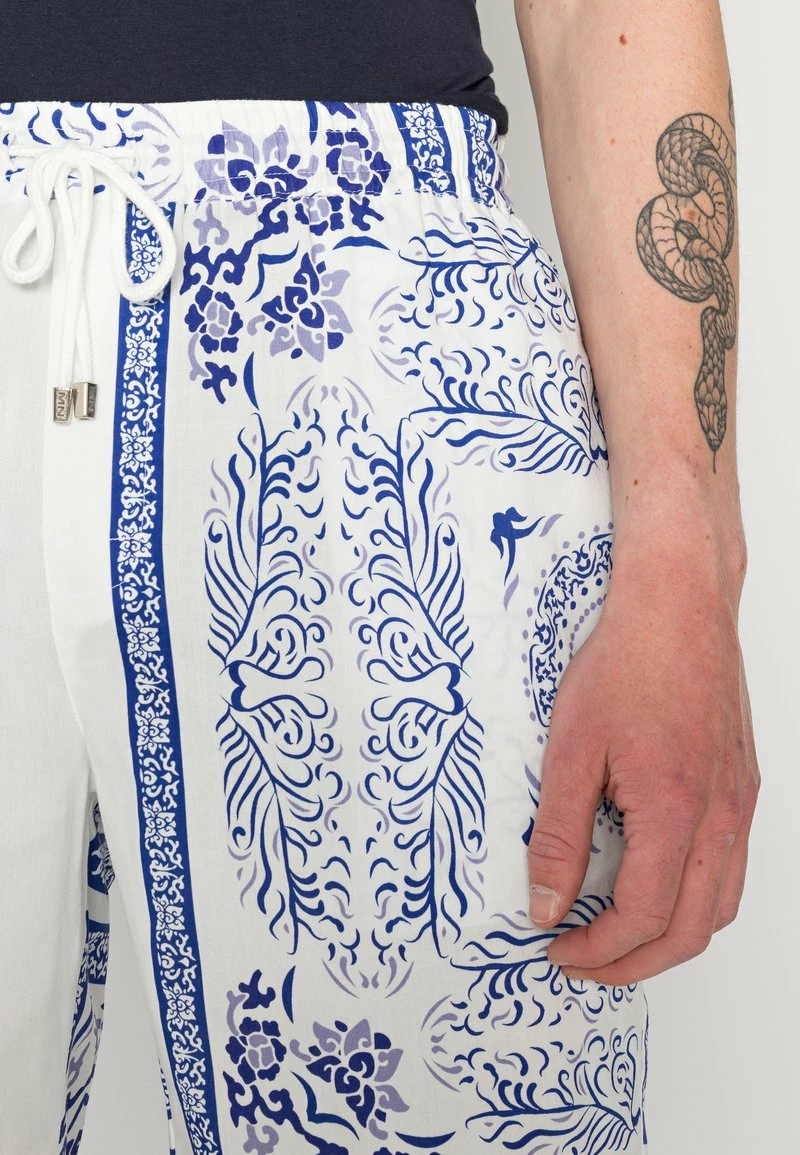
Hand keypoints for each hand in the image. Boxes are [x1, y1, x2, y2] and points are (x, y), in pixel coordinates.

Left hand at [527, 531, 759, 984]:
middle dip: (633, 962)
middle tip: (583, 960)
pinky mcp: (743, 786)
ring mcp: (740, 803)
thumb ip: (557, 834)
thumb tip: (545, 902)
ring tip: (616, 934)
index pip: (643, 918)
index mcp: (676, 811)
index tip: (558, 950)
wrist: (679, 604)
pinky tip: (656, 883)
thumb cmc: (627, 661)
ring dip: (669, 937)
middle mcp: (721, 816)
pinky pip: (731, 869)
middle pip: (691, 931)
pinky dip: (695, 899)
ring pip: (720, 907)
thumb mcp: (570, 749)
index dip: (598, 951)